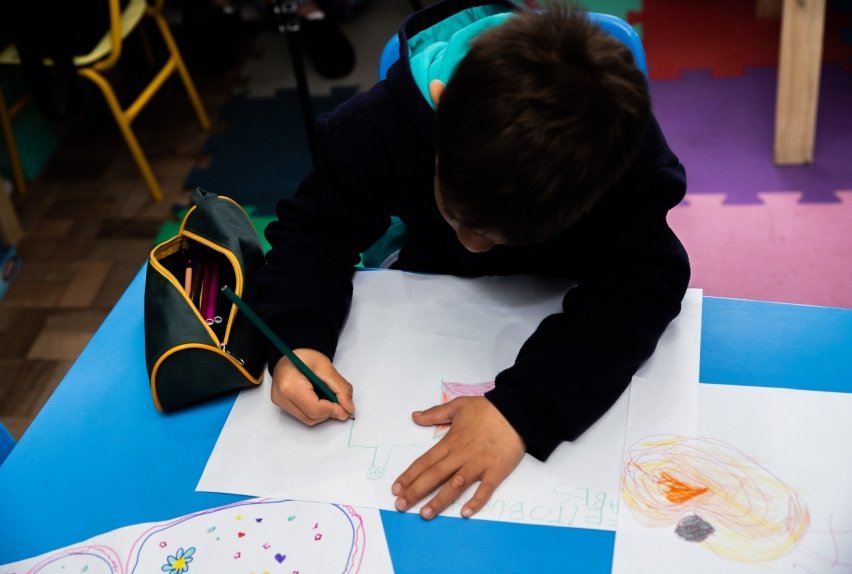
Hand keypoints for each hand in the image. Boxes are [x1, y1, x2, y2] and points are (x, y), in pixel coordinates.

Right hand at [270, 349, 354, 423]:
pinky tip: (318, 396)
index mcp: (289, 386)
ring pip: (308, 419)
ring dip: (323, 411)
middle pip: (311, 417)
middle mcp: (281, 397)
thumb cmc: (306, 356)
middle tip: (338, 399)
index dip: (333, 411)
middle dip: (329, 411)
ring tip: (325, 394)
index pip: (314, 409)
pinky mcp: (283, 405)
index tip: (347, 409)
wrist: (293, 353)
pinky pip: (303, 415)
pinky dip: (316, 409)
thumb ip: (340, 389)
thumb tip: (348, 408)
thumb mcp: (327, 368)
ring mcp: (280, 403)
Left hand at [392, 397, 524, 519]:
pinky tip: (465, 513)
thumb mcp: (458, 405)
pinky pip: (485, 490)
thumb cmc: (487, 409)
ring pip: (455, 486)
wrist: (517, 411)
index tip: (396, 488)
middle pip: (435, 476)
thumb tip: (415, 416)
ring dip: (439, 501)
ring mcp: (479, 464)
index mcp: (451, 442)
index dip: (409, 476)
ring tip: (425, 514)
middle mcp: (461, 455)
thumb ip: (435, 413)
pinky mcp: (496, 471)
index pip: (425, 461)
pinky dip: (475, 501)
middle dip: (416, 491)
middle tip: (400, 506)